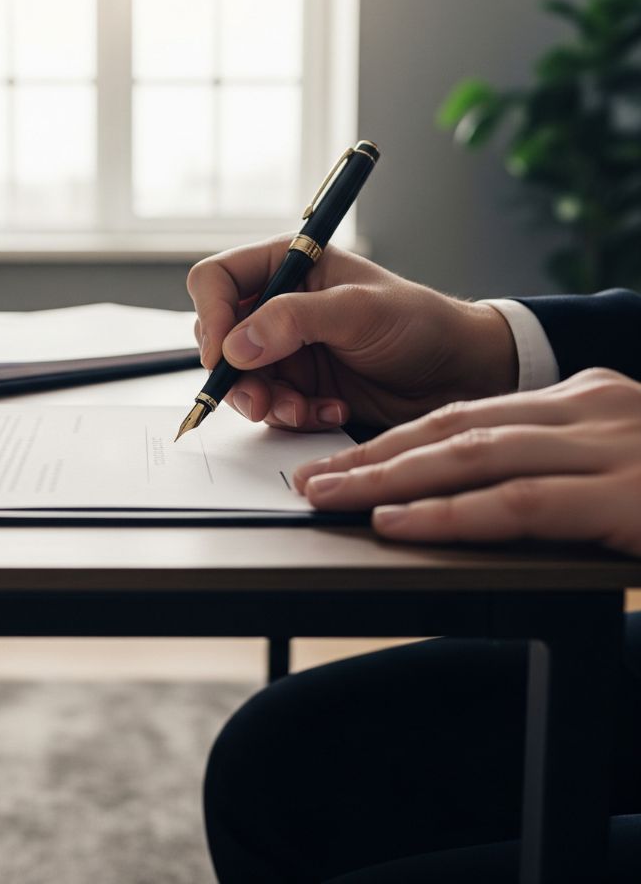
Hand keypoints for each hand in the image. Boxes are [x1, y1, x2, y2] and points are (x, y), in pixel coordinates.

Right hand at [186, 238, 518, 429]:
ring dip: (265, 402)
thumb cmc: (420, 323)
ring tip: (303, 410)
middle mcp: (278, 306)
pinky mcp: (299, 386)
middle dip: (235, 373)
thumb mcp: (359, 311)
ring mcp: (285, 349)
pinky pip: (270, 407)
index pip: (217, 280)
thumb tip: (236, 344)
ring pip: (240, 379)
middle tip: (260, 399)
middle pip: (218, 336)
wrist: (460, 373)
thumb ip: (294, 320)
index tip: (223, 352)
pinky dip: (293, 416)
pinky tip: (330, 412)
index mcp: (287, 265)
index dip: (210, 314)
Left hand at [293, 368, 640, 556]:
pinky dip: (449, 514)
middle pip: (454, 427)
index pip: (467, 413)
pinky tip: (398, 523)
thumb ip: (555, 466)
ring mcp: (608, 448)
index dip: (397, 437)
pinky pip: (515, 503)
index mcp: (582, 399)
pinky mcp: (624, 496)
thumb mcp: (619, 461)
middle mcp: (589, 409)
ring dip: (391, 480)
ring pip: (470, 457)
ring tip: (331, 499)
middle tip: (313, 479)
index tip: (345, 458)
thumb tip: (474, 493)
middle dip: (376, 456)